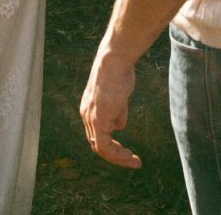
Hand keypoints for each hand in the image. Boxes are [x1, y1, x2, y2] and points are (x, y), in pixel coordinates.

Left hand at [80, 46, 140, 168]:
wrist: (114, 60)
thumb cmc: (119, 72)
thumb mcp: (118, 95)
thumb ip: (117, 112)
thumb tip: (119, 127)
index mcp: (89, 108)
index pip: (97, 134)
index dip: (111, 145)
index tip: (126, 151)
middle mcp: (87, 115)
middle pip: (97, 144)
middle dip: (115, 155)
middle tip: (132, 160)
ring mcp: (91, 118)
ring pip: (101, 148)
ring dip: (118, 158)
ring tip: (134, 161)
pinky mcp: (98, 119)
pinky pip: (104, 146)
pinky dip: (117, 155)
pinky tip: (129, 155)